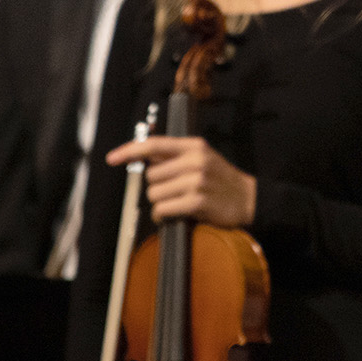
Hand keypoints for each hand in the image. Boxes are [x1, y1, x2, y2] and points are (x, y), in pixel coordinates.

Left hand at [109, 136, 257, 227]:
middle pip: (151, 175)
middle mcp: (195, 160)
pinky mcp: (197, 201)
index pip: (154, 145)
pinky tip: (174, 215)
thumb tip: (143, 158)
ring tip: (177, 203)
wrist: (249, 199)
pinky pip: (163, 209)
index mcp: (194, 146)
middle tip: (172, 192)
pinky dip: (163, 215)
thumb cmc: (220, 180)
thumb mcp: (203, 158)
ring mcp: (196, 181)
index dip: (129, 150)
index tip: (111, 158)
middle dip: (156, 187)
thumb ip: (176, 156)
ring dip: (160, 203)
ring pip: (154, 194)